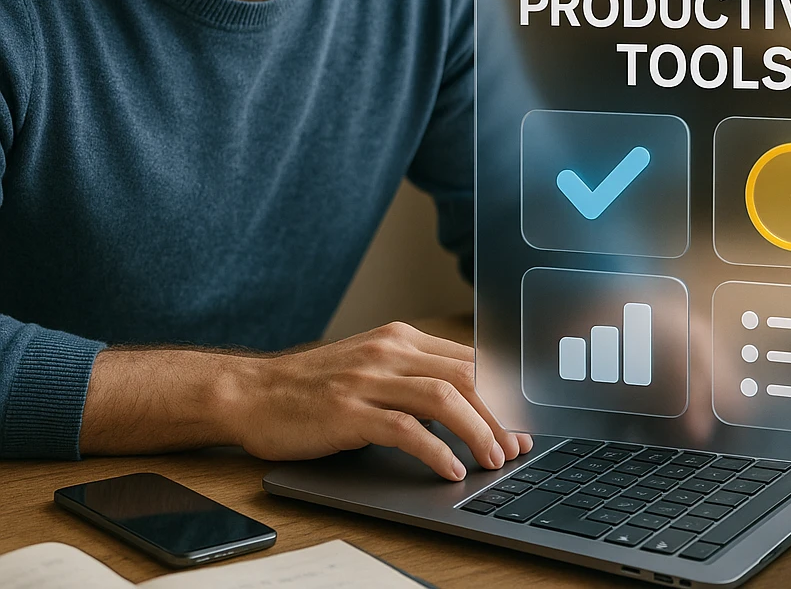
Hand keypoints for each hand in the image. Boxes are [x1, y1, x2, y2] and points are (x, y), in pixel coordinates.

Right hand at [231, 322, 532, 480]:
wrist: (252, 392)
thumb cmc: (313, 386)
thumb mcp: (370, 365)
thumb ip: (412, 374)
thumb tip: (467, 400)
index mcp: (400, 337)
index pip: (468, 358)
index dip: (502, 389)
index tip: (522, 418)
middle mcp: (390, 350)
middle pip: (466, 375)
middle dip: (501, 412)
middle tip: (519, 444)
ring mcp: (369, 378)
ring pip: (444, 397)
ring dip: (478, 430)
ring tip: (495, 459)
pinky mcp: (349, 410)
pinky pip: (405, 429)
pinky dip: (435, 450)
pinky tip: (450, 469)